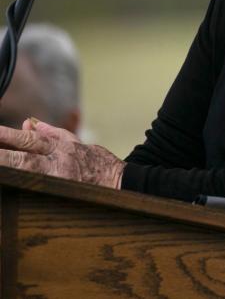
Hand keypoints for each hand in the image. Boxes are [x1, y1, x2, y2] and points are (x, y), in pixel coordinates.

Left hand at [0, 120, 123, 188]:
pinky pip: (35, 191)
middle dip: (3, 154)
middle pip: (23, 158)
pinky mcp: (59, 196)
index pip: (29, 140)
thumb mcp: (75, 143)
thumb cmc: (97, 162)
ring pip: (26, 175)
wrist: (119, 182)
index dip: (9, 136)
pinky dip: (20, 187)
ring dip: (9, 168)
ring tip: (0, 163)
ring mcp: (57, 182)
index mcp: (61, 148)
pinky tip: (10, 185)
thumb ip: (51, 134)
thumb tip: (30, 123)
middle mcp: (57, 164)